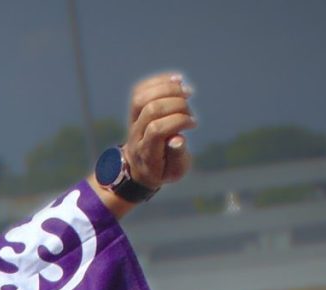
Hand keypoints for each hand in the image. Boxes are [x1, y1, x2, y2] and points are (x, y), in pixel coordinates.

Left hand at [123, 71, 197, 191]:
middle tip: (189, 112)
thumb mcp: (174, 171)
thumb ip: (177, 157)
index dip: (178, 121)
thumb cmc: (163, 169)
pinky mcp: (134, 110)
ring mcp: (132, 121)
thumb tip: (178, 139)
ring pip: (142, 97)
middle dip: (176, 105)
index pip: (156, 130)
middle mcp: (135, 135)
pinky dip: (160, 81)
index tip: (193, 124)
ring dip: (168, 89)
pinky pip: (141, 89)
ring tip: (187, 92)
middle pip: (151, 110)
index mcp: (146, 153)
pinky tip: (178, 81)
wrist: (140, 168)